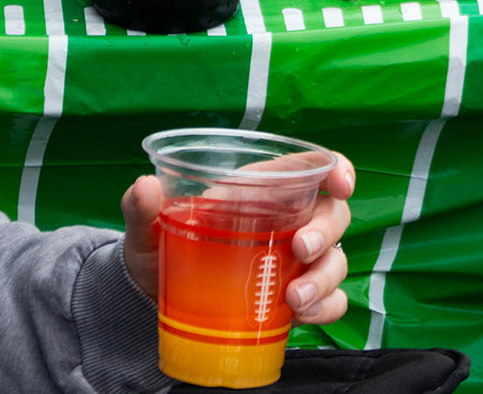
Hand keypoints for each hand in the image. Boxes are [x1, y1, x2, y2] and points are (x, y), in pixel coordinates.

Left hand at [120, 153, 353, 322]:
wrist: (155, 298)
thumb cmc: (158, 247)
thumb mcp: (147, 227)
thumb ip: (141, 207)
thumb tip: (145, 187)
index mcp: (258, 188)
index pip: (312, 167)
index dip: (337, 168)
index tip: (341, 184)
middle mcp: (284, 218)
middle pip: (332, 214)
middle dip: (325, 231)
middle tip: (299, 249)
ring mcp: (292, 259)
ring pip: (336, 258)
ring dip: (325, 278)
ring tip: (293, 299)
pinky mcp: (292, 295)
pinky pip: (331, 299)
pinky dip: (327, 307)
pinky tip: (302, 316)